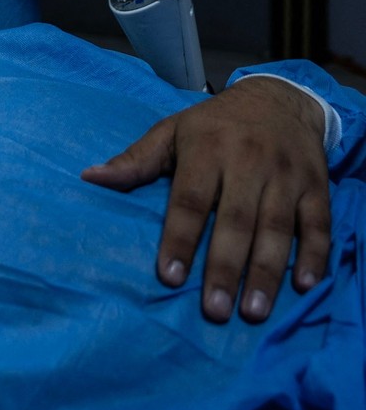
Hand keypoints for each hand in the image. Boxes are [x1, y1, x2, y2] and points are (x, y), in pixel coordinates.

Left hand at [81, 76, 330, 322]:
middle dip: (224, 268)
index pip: (190, 201)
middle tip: (215, 311)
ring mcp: (286, 175)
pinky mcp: (317, 185)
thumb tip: (90, 177)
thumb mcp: (171, 132)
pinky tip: (305, 286)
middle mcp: (248, 162)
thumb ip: (135, 160)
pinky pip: (318, 223)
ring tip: (253, 311)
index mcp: (206, 150)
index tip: (169, 277)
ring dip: (267, 272)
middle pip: (235, 221)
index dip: (179, 240)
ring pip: (277, 228)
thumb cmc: (213, 124)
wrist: (278, 99)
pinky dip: (314, 255)